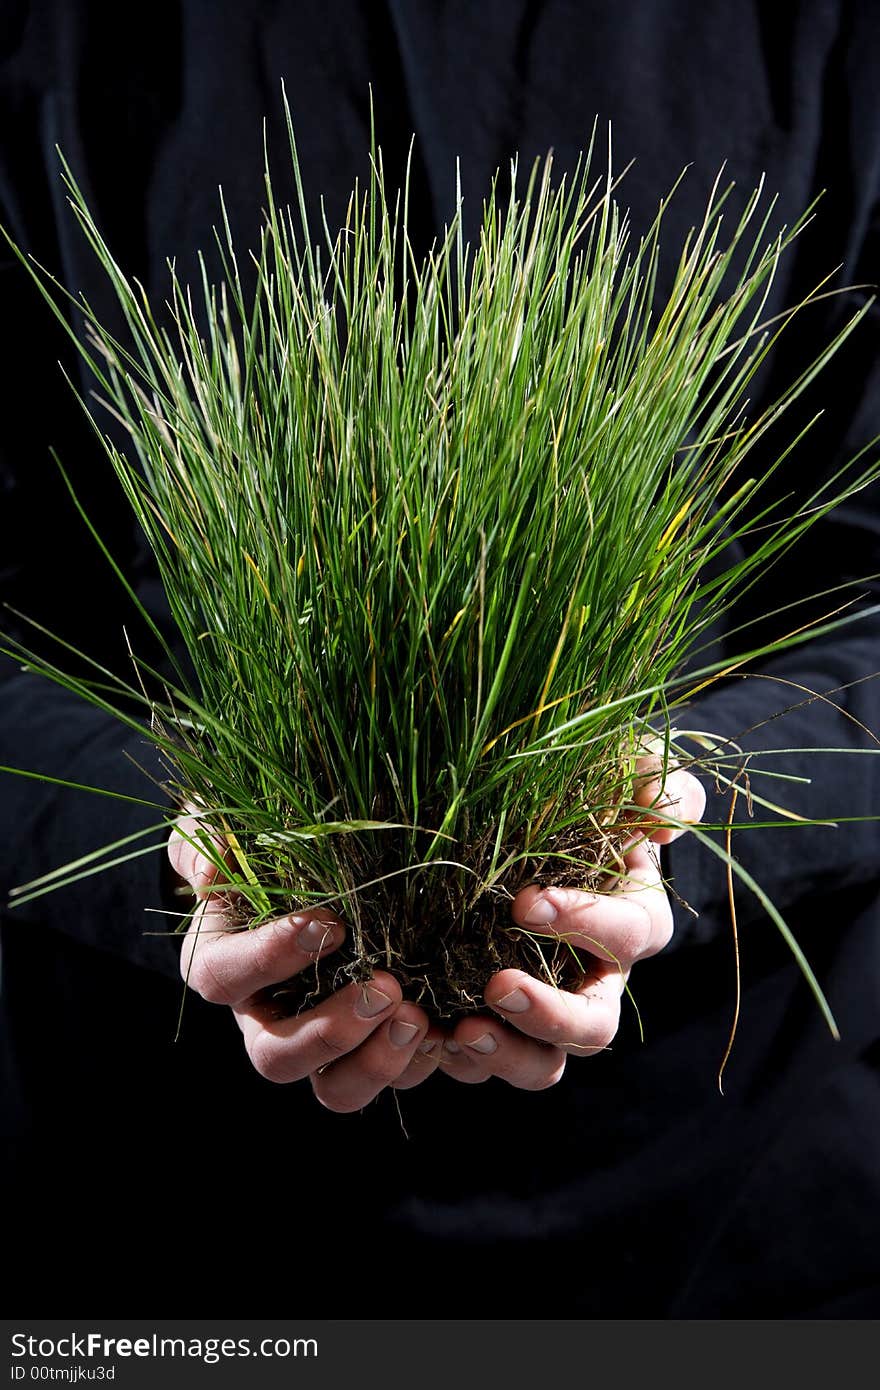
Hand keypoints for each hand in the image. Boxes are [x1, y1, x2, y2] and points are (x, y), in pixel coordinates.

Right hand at [169, 814, 446, 1111]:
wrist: (301, 863)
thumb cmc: (257, 841)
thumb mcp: (219, 822)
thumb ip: (205, 835)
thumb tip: (211, 863)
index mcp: (221, 962)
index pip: (223, 976)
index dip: (270, 958)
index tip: (328, 924)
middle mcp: (262, 1015)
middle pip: (276, 1057)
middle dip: (332, 1031)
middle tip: (385, 988)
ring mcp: (315, 1039)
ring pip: (332, 1086)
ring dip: (376, 1062)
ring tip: (419, 1018)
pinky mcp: (366, 1046)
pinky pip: (387, 1076)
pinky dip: (418, 1062)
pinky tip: (450, 1031)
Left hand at [435, 751, 706, 1089]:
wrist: (514, 814)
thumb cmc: (574, 793)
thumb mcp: (616, 768)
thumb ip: (651, 779)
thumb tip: (666, 819)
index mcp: (631, 920)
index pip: (629, 935)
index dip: (585, 922)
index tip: (525, 901)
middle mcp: (596, 978)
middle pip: (594, 1025)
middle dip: (550, 1014)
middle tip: (497, 986)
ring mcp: (545, 1007)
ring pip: (545, 1062)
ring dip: (506, 1055)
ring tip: (461, 1033)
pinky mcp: (495, 1023)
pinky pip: (489, 1062)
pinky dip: (461, 1058)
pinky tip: (428, 1035)